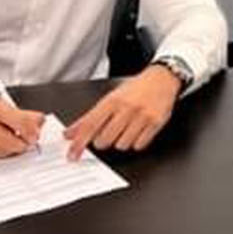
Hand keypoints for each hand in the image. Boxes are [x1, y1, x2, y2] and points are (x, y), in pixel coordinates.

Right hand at [0, 93, 44, 158]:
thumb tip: (40, 121)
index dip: (32, 132)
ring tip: (8, 140)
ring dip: (9, 149)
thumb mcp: (1, 104)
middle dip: (22, 144)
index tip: (35, 136)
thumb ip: (23, 114)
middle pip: (12, 143)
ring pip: (2, 152)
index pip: (21, 123)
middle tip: (25, 142)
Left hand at [64, 64, 180, 159]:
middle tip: (108, 133)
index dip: (79, 142)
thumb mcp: (110, 98)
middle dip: (102, 141)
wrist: (162, 78)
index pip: (90, 125)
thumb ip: (89, 117)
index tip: (72, 155)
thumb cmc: (135, 89)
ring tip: (126, 129)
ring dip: (120, 142)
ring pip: (121, 145)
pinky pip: (139, 145)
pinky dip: (136, 142)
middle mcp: (126, 108)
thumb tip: (70, 133)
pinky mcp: (155, 123)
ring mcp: (141, 116)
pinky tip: (138, 130)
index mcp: (112, 101)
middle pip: (104, 139)